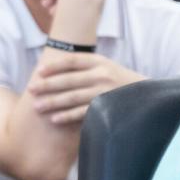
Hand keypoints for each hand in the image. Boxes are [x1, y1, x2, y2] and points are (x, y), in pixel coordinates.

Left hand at [27, 53, 144, 124]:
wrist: (149, 97)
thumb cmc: (119, 81)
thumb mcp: (106, 67)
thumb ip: (85, 67)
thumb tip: (50, 70)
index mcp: (100, 61)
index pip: (71, 61)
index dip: (53, 66)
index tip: (39, 72)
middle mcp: (102, 74)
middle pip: (68, 79)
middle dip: (47, 85)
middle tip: (31, 90)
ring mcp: (105, 91)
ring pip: (72, 96)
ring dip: (52, 102)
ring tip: (37, 107)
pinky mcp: (107, 107)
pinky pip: (83, 112)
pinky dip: (67, 115)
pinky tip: (54, 119)